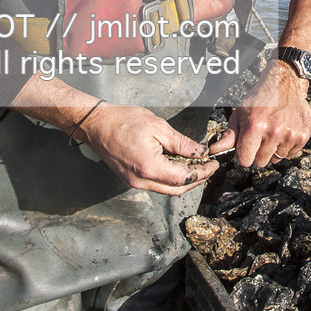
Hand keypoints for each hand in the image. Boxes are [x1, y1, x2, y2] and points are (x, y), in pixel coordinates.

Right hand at [78, 103, 217, 195]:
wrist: (97, 124)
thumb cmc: (124, 121)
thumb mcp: (159, 127)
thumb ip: (182, 143)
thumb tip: (200, 153)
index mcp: (150, 167)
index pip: (184, 178)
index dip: (202, 173)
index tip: (213, 165)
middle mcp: (141, 181)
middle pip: (177, 189)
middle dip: (196, 180)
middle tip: (208, 168)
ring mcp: (134, 183)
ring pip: (166, 189)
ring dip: (183, 181)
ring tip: (196, 167)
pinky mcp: (130, 180)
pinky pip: (155, 184)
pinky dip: (169, 179)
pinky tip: (177, 166)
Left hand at [210, 61, 310, 167]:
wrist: (285, 83)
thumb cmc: (261, 97)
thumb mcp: (241, 113)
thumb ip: (230, 134)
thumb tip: (215, 150)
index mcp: (255, 126)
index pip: (245, 160)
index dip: (243, 155)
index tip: (246, 148)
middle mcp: (274, 131)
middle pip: (260, 162)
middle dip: (257, 153)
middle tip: (260, 137)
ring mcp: (290, 135)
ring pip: (276, 159)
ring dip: (272, 150)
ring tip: (273, 132)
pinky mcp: (302, 136)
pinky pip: (290, 154)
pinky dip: (285, 147)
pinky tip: (283, 131)